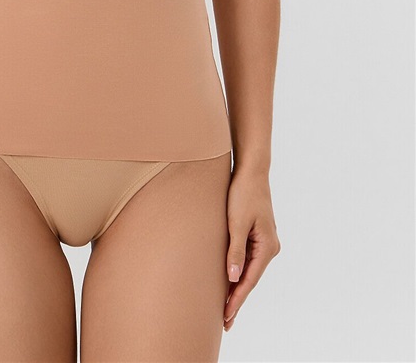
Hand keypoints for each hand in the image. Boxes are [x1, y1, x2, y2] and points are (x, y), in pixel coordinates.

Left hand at [223, 166, 280, 331]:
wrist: (251, 171)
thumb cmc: (243, 193)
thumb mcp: (236, 222)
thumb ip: (235, 250)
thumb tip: (232, 277)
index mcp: (267, 246)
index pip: (249, 280)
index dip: (237, 299)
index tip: (226, 316)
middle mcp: (270, 247)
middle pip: (251, 279)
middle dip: (237, 299)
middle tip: (225, 322)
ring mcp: (265, 242)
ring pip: (249, 271)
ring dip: (237, 287)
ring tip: (225, 307)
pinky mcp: (258, 236)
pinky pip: (248, 260)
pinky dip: (239, 273)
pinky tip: (230, 281)